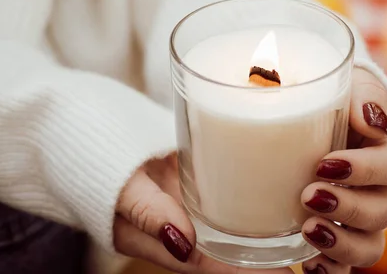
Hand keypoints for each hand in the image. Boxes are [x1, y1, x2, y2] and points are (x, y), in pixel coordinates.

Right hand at [113, 154, 292, 273]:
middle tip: (299, 261)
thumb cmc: (98, 160)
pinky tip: (271, 199)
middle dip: (258, 261)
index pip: (209, 264)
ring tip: (296, 236)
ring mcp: (185, 204)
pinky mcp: (191, 181)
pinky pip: (221, 197)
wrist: (87, 128)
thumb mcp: (119, 186)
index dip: (243, 272)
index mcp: (156, 240)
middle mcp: (176, 227)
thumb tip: (183, 246)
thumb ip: (147, 213)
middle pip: (223, 253)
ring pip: (225, 229)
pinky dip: (244, 204)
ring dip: (256, 236)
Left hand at [300, 68, 386, 273]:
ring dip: (341, 242)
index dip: (364, 169)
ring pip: (371, 243)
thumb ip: (365, 94)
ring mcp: (372, 216)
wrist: (327, 121)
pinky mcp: (350, 234)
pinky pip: (350, 264)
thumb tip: (372, 121)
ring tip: (307, 229)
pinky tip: (310, 264)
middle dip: (347, 206)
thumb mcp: (354, 85)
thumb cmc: (344, 101)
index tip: (324, 163)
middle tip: (309, 195)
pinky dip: (332, 269)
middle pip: (384, 209)